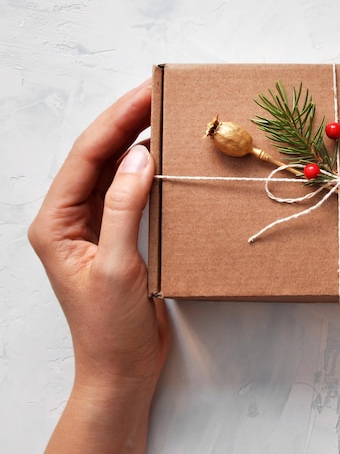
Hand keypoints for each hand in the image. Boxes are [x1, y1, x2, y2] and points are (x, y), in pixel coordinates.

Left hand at [29, 80, 169, 453]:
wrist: (121, 367)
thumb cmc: (110, 327)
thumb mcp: (117, 266)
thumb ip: (124, 208)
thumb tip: (138, 156)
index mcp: (56, 222)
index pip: (86, 158)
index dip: (116, 121)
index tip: (144, 93)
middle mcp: (70, 217)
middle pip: (97, 155)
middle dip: (125, 121)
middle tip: (157, 91)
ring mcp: (92, 223)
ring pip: (112, 168)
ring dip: (135, 138)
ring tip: (161, 111)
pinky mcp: (116, 232)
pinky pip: (128, 188)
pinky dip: (145, 166)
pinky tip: (162, 152)